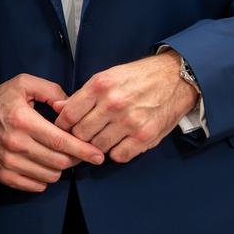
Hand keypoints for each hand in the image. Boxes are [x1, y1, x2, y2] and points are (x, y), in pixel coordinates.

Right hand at [0, 74, 104, 191]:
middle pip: (60, 162)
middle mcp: (16, 144)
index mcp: (23, 121)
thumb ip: (51, 91)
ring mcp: (8, 161)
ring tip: (55, 156)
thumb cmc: (0, 100)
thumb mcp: (24, 84)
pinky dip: (44, 179)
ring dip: (59, 168)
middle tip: (76, 151)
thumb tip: (69, 106)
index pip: (62, 142)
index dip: (84, 150)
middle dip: (74, 159)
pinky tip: (42, 165)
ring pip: (50, 176)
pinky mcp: (2, 174)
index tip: (98, 155)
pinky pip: (34, 185)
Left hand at [55, 54, 200, 163]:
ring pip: (97, 146)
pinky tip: (119, 142)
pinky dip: (116, 152)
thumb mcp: (107, 77)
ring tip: (103, 137)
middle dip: (79, 136)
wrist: (176, 78)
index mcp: (100, 85)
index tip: (64, 129)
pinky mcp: (145, 137)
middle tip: (84, 135)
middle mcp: (113, 104)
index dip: (62, 125)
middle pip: (80, 133)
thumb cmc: (139, 77)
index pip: (68, 115)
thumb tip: (57, 107)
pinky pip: (118, 156)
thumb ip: (82, 95)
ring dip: (97, 145)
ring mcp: (130, 122)